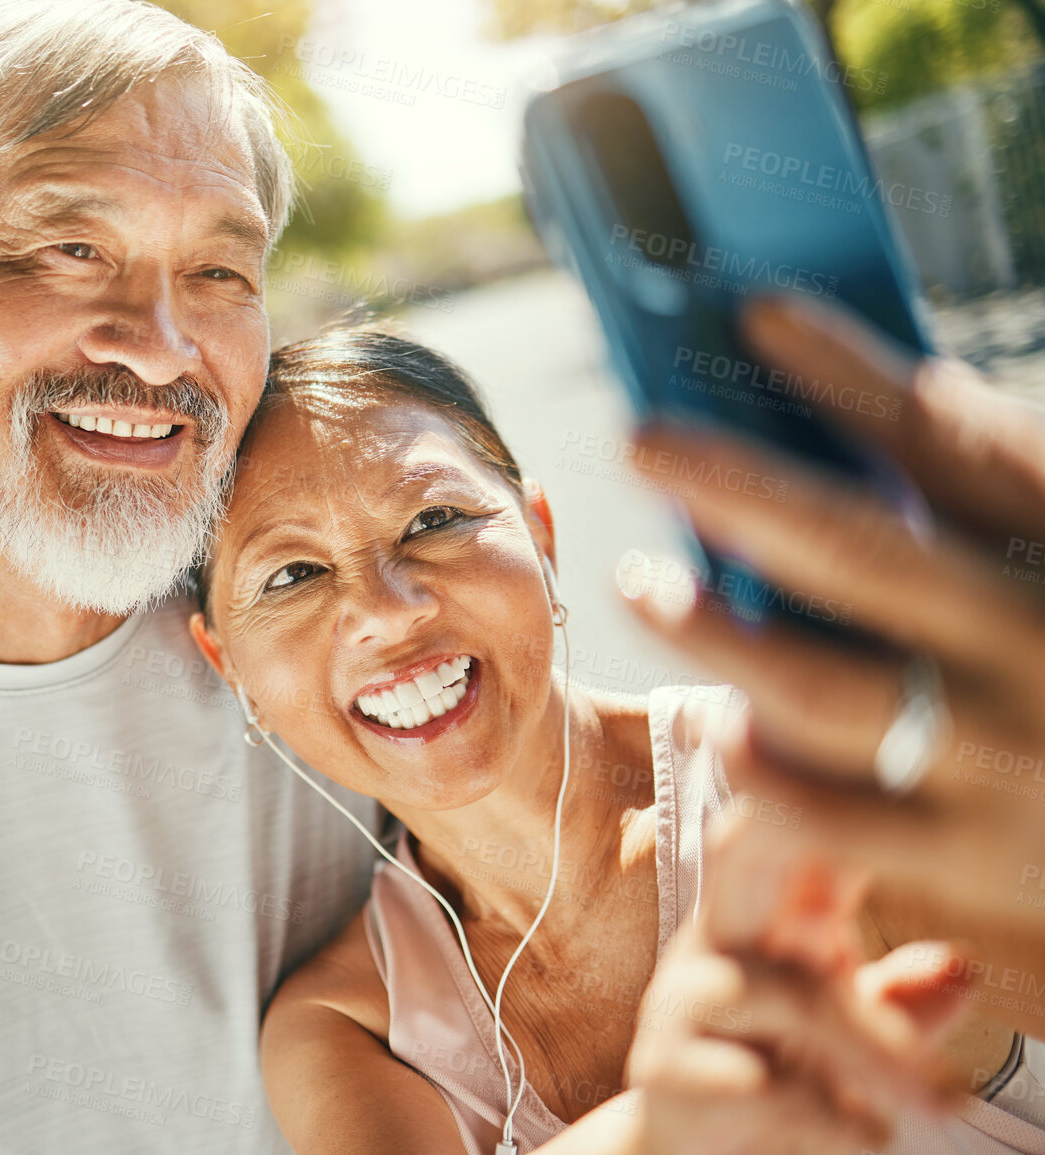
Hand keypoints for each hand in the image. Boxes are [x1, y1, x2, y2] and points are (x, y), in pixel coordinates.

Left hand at [619, 296, 1044, 1025]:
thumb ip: (994, 493)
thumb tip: (881, 407)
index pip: (954, 441)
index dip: (851, 374)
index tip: (759, 315)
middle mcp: (1034, 642)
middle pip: (860, 552)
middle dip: (739, 488)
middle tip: (641, 440)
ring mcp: (1004, 759)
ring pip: (826, 692)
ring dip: (716, 634)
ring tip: (636, 582)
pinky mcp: (972, 856)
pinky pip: (838, 817)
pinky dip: (769, 769)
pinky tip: (717, 726)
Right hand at [625, 811, 967, 1154]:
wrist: (681, 1145)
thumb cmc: (769, 1068)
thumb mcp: (844, 1034)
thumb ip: (901, 1001)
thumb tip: (964, 970)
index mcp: (758, 917)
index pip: (780, 833)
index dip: (818, 798)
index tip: (885, 784)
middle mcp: (717, 940)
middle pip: (745, 860)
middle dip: (800, 838)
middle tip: (870, 849)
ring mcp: (686, 998)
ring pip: (794, 996)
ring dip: (879, 1048)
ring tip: (943, 1100)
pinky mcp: (668, 1069)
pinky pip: (768, 1084)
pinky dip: (836, 1117)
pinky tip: (868, 1133)